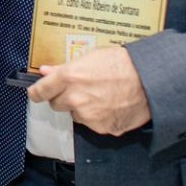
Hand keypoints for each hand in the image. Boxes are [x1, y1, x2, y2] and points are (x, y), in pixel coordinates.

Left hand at [27, 46, 150, 135]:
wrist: (150, 81)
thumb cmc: (123, 63)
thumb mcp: (91, 57)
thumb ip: (65, 67)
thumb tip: (46, 71)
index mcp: (69, 78)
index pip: (40, 92)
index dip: (36, 92)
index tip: (35, 93)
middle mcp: (75, 99)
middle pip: (56, 105)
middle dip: (64, 98)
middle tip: (79, 90)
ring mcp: (88, 116)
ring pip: (75, 115)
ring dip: (82, 108)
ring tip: (101, 96)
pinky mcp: (101, 128)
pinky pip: (93, 124)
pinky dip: (99, 117)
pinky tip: (111, 105)